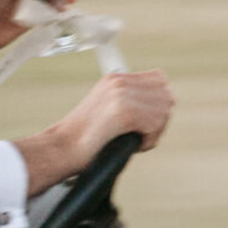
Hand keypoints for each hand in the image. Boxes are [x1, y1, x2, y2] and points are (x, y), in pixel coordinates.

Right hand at [15, 70, 173, 196]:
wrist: (61, 149)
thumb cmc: (82, 138)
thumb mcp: (106, 108)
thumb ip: (130, 100)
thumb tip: (164, 106)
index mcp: (115, 78)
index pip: (159, 79)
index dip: (159, 101)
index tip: (146, 119)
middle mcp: (119, 82)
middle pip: (166, 95)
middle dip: (160, 118)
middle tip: (141, 134)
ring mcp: (121, 96)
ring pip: (163, 111)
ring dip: (154, 132)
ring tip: (134, 140)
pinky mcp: (124, 113)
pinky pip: (155, 125)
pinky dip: (148, 141)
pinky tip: (131, 146)